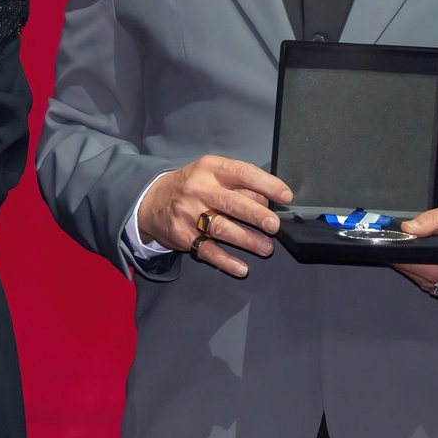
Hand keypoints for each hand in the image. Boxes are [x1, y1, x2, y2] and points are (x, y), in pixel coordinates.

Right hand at [137, 156, 292, 277]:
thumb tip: (269, 199)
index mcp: (212, 168)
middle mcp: (200, 189)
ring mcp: (189, 214)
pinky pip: (207, 250)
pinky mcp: (183, 236)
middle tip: (274, 226)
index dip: (267, 184)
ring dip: (246, 240)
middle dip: (256, 215)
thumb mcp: (212, 172)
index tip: (286, 197)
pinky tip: (241, 268)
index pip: (243, 173)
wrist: (151, 200)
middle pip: (232, 203)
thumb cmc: (193, 184)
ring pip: (221, 228)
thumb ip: (239, 182)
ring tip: (266, 248)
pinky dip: (225, 261)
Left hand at [392, 202, 437, 309]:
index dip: (407, 262)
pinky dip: (434, 283)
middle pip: (427, 280)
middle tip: (401, 254)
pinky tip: (435, 271)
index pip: (429, 268)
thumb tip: (407, 230)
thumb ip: (432, 220)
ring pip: (432, 289)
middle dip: (410, 267)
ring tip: (418, 260)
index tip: (393, 253)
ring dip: (421, 276)